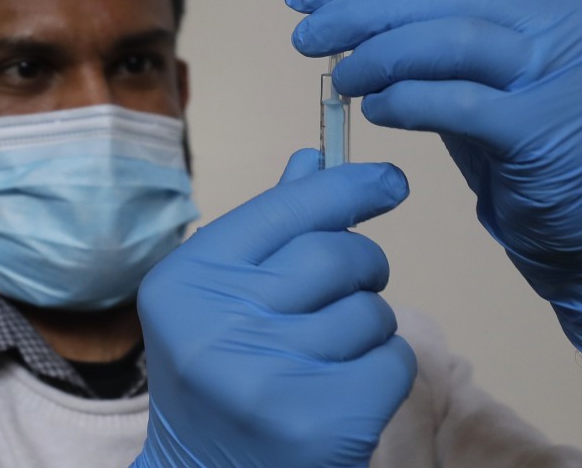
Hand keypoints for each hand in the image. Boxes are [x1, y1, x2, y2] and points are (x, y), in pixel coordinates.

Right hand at [132, 150, 415, 467]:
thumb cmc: (215, 373)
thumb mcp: (219, 297)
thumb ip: (266, 230)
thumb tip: (313, 159)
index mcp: (189, 281)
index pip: (285, 210)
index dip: (346, 187)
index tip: (389, 180)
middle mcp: (218, 324)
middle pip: (336, 256)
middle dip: (363, 264)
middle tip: (356, 282)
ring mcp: (268, 377)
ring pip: (372, 312)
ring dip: (368, 325)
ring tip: (331, 350)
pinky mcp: (321, 423)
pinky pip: (393, 361)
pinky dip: (384, 367)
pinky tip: (346, 386)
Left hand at [286, 0, 581, 360]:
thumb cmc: (527, 158)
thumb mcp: (478, 85)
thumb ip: (429, 50)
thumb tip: (342, 23)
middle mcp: (570, 21)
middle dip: (361, 12)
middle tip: (305, 36)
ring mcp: (570, 70)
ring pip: (454, 39)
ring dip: (381, 56)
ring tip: (341, 80)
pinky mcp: (553, 127)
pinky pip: (461, 103)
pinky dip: (409, 102)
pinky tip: (376, 111)